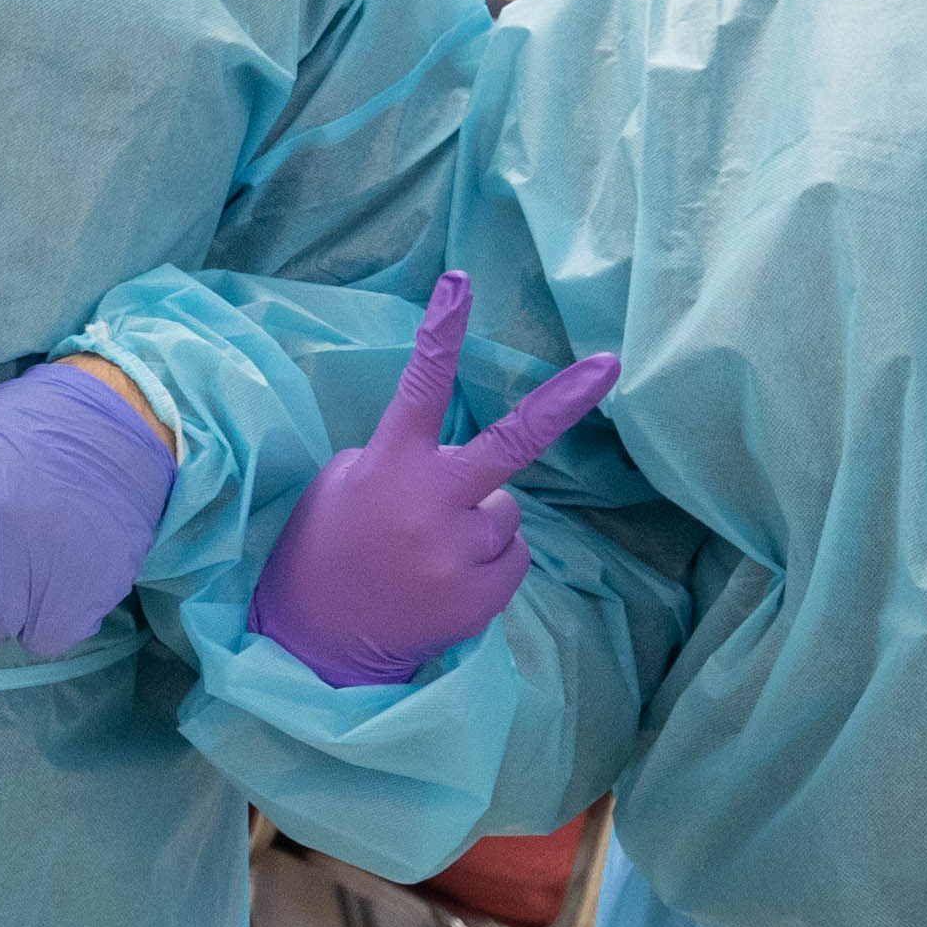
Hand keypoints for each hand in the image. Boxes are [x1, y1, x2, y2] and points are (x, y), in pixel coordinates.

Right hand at [248, 274, 622, 690]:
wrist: (315, 644)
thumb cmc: (326, 550)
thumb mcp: (343, 486)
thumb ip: (401, 460)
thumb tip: (456, 461)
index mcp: (389, 465)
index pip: (420, 386)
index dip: (442, 332)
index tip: (461, 282)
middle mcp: (429, 504)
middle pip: (512, 443)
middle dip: (564, 401)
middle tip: (610, 364)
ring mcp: (457, 553)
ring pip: (506, 513)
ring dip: (479, 524)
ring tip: (427, 553)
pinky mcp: (478, 597)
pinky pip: (512, 557)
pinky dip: (487, 563)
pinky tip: (442, 580)